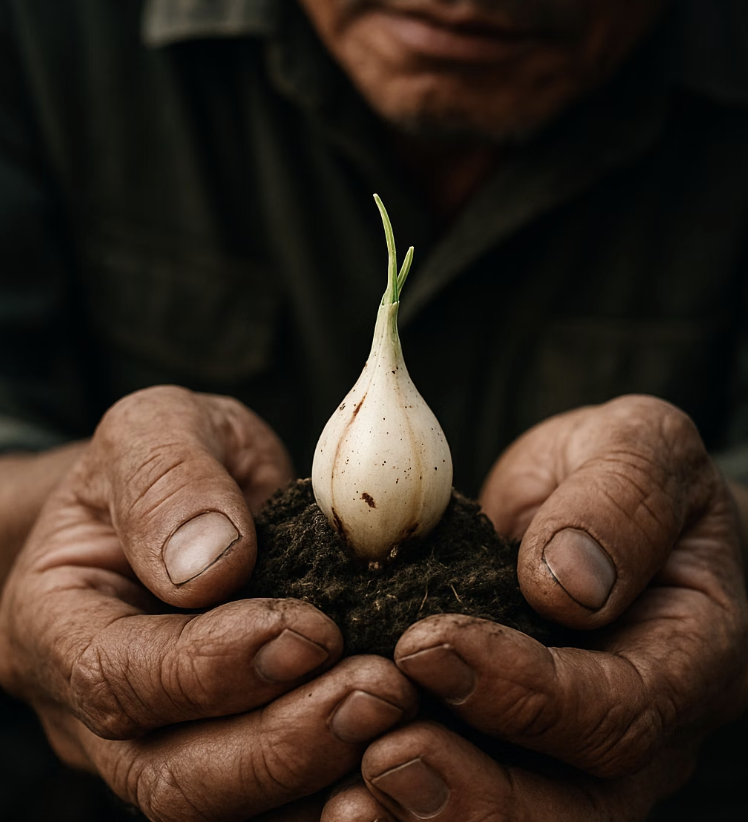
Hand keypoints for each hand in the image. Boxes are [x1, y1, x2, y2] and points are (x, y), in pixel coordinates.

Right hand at [0, 385, 416, 820]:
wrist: (171, 499)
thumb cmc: (160, 462)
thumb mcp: (154, 428)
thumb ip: (169, 479)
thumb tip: (211, 563)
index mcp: (59, 624)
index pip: (118, 677)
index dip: (213, 665)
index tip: (309, 629)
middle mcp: (99, 712)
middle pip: (172, 775)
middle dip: (280, 744)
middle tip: (378, 691)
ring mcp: (164, 743)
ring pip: (227, 808)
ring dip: (318, 773)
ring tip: (398, 710)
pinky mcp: (230, 753)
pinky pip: (277, 800)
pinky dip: (335, 783)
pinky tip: (400, 740)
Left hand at [321, 395, 747, 819]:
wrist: (601, 498)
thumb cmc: (625, 468)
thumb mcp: (640, 446)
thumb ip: (621, 503)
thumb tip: (569, 585)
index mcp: (690, 654)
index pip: (620, 710)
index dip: (525, 692)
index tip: (427, 644)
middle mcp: (644, 724)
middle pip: (575, 807)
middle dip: (476, 793)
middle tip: (381, 757)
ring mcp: (580, 748)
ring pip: (522, 820)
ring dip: (433, 816)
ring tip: (347, 800)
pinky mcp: (518, 743)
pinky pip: (470, 790)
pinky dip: (406, 801)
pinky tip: (341, 792)